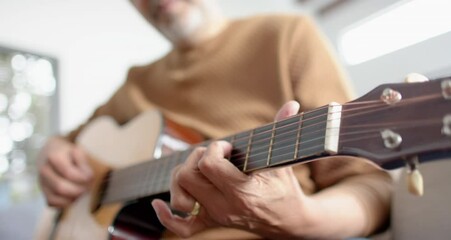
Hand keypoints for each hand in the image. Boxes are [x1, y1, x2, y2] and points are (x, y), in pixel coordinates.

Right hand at [38, 137, 92, 207]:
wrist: (50, 152)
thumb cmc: (68, 153)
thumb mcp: (78, 151)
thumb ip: (83, 163)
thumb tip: (88, 177)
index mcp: (53, 157)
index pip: (68, 173)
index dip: (82, 178)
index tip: (91, 177)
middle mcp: (44, 170)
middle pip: (60, 187)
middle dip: (77, 190)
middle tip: (87, 187)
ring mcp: (41, 182)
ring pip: (54, 198)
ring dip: (71, 198)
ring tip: (81, 191)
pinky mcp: (43, 191)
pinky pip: (52, 203)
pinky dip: (64, 203)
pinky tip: (73, 196)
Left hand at [152, 101, 318, 237]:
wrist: (290, 222)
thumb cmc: (286, 188)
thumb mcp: (284, 160)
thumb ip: (282, 130)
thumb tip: (291, 104)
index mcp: (243, 191)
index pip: (209, 165)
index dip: (215, 149)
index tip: (228, 147)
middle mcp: (225, 207)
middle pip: (187, 176)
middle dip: (197, 158)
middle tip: (215, 155)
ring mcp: (216, 217)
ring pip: (179, 196)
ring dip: (182, 177)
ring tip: (200, 169)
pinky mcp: (211, 224)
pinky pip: (181, 227)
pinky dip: (167, 216)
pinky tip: (159, 204)